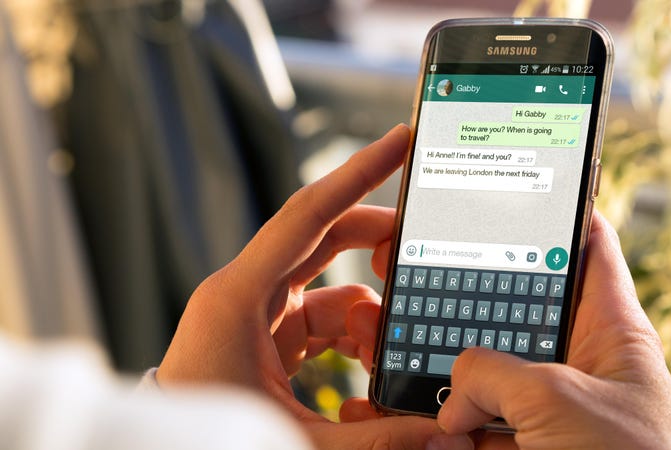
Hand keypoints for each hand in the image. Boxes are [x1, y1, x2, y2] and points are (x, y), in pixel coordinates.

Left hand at [156, 125, 471, 449]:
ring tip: (390, 354)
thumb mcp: (295, 439)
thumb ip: (373, 436)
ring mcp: (257, 312)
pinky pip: (323, 316)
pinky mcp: (267, 335)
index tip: (397, 141)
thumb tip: (440, 435)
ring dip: (370, 313)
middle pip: (326, 238)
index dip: (357, 174)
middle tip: (422, 247)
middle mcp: (247, 292)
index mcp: (240, 297)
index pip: (308, 215)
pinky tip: (370, 365)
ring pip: (332, 286)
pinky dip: (353, 335)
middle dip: (377, 241)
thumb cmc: (209, 442)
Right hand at [346, 212, 670, 448]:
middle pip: (511, 305)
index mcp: (608, 329)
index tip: (504, 181)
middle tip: (409, 260)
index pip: (586, 244)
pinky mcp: (516, 447)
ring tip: (384, 330)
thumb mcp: (562, 401)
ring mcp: (542, 408)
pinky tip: (393, 400)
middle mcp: (573, 363)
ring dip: (434, 360)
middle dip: (459, 289)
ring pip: (479, 369)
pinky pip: (467, 421)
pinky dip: (431, 418)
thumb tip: (449, 403)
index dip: (552, 206)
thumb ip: (493, 374)